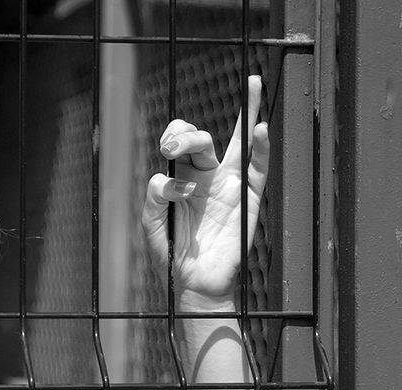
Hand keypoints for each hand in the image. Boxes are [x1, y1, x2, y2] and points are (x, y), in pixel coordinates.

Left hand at [141, 75, 269, 305]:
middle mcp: (208, 176)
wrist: (194, 282)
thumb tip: (166, 178)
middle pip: (204, 139)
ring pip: (240, 142)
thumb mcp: (152, 224)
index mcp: (183, 177)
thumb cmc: (172, 253)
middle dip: (188, 134)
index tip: (166, 148)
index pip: (180, 142)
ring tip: (253, 83)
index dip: (174, 136)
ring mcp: (230, 185)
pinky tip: (261, 127)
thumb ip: (153, 198)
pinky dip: (262, 147)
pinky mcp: (248, 199)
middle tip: (173, 146)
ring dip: (248, 111)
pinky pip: (258, 169)